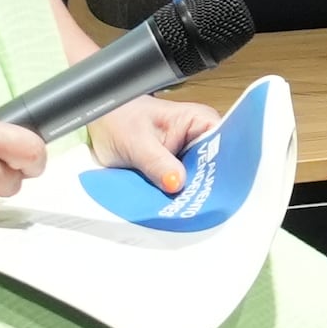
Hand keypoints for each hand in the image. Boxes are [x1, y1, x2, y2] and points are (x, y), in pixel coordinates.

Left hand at [89, 94, 219, 194]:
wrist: (101, 121)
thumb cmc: (118, 119)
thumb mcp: (136, 143)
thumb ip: (157, 164)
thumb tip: (177, 183)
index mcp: (198, 120)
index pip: (225, 145)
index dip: (223, 168)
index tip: (215, 189)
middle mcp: (200, 136)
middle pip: (216, 167)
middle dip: (208, 186)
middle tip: (200, 206)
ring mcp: (190, 153)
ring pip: (202, 179)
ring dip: (194, 194)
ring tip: (187, 209)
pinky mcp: (179, 167)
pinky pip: (187, 184)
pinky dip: (181, 196)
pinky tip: (177, 207)